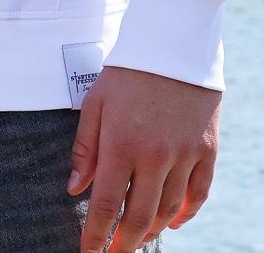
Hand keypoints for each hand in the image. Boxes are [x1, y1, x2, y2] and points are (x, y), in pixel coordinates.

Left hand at [69, 65, 220, 251]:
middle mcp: (155, 155)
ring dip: (152, 231)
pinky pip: (198, 194)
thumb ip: (84, 148)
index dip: (96, 234)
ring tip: (136, 240)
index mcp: (120, 143)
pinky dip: (186, 214)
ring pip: (169, 210)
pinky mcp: (207, 152)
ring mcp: (185, 156)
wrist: (172, 47)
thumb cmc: (125, 74)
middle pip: (139, 216)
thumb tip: (74, 188)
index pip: (106, 203)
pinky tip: (171, 222)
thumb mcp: (94, 103)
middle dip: (124, 242)